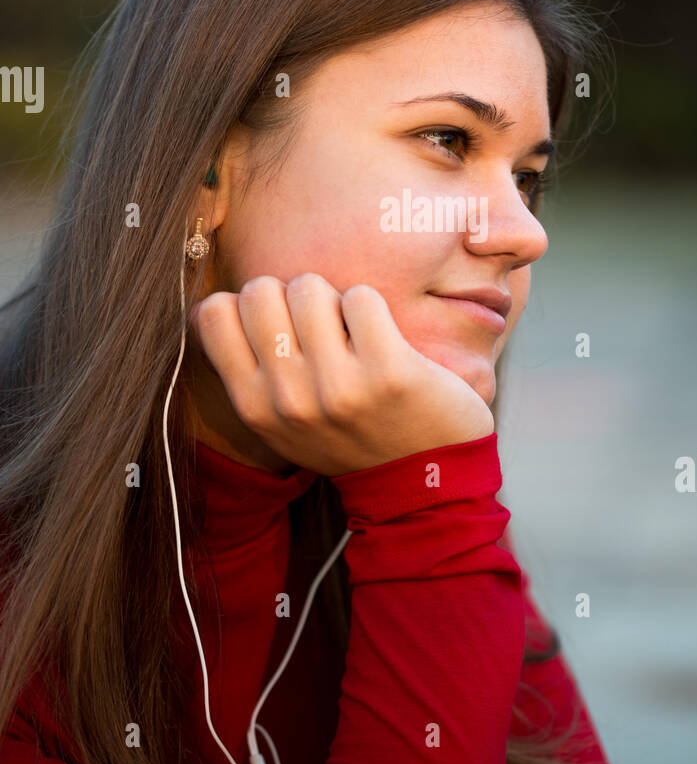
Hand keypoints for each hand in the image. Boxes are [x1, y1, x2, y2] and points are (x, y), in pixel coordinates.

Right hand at [187, 273, 494, 476]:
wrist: (423, 475)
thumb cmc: (349, 433)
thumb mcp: (282, 422)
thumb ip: (244, 371)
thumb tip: (205, 306)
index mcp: (254, 407)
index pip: (214, 313)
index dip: (248, 304)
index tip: (279, 323)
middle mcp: (289, 399)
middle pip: (259, 291)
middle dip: (291, 295)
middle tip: (320, 325)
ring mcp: (338, 387)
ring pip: (310, 288)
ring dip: (335, 300)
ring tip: (352, 334)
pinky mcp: (389, 371)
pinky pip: (361, 298)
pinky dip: (374, 308)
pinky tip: (383, 340)